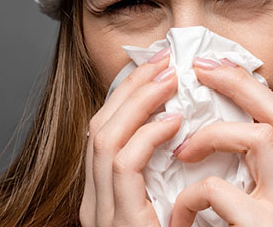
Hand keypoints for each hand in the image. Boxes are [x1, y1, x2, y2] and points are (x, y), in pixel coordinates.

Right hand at [80, 48, 180, 226]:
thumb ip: (160, 172)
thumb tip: (179, 126)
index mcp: (100, 195)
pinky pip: (125, 164)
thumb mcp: (165, 204)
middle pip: (98, 126)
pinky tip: (174, 122)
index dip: (125, 96)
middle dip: (130, 87)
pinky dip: (148, 136)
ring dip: (139, 102)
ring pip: (105, 139)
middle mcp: (93, 201)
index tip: (154, 70)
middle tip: (162, 61)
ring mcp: (102, 211)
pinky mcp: (121, 220)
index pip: (102, 132)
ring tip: (169, 79)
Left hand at [169, 58, 272, 226]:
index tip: (212, 66)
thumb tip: (203, 124)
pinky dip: (189, 195)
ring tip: (181, 153)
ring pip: (261, 138)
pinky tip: (179, 214)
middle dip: (239, 83)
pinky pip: (217, 188)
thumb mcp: (243, 202)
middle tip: (199, 69)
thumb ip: (238, 168)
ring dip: (211, 136)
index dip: (247, 86)